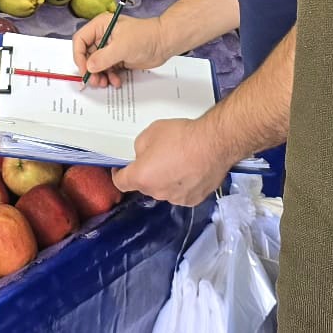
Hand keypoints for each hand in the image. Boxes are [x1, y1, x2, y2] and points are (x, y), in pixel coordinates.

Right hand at [72, 14, 168, 87]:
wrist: (165, 42)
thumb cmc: (145, 36)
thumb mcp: (122, 47)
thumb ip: (103, 58)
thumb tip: (89, 68)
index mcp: (100, 26)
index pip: (80, 40)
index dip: (79, 56)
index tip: (85, 70)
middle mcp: (103, 36)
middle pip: (87, 55)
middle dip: (90, 69)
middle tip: (95, 81)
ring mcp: (110, 48)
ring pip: (97, 65)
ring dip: (99, 76)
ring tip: (105, 83)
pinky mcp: (118, 58)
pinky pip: (107, 70)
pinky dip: (109, 77)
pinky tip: (116, 81)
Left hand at [112, 118, 233, 205]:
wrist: (214, 144)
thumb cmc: (181, 136)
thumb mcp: (151, 132)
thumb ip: (140, 148)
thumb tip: (143, 156)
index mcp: (142, 177)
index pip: (120, 183)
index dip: (119, 174)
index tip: (122, 167)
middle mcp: (157, 192)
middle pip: (145, 185)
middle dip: (148, 173)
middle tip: (159, 156)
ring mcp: (176, 198)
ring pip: (165, 189)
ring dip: (166, 179)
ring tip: (179, 162)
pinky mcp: (194, 200)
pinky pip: (182, 193)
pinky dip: (183, 184)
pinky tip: (192, 170)